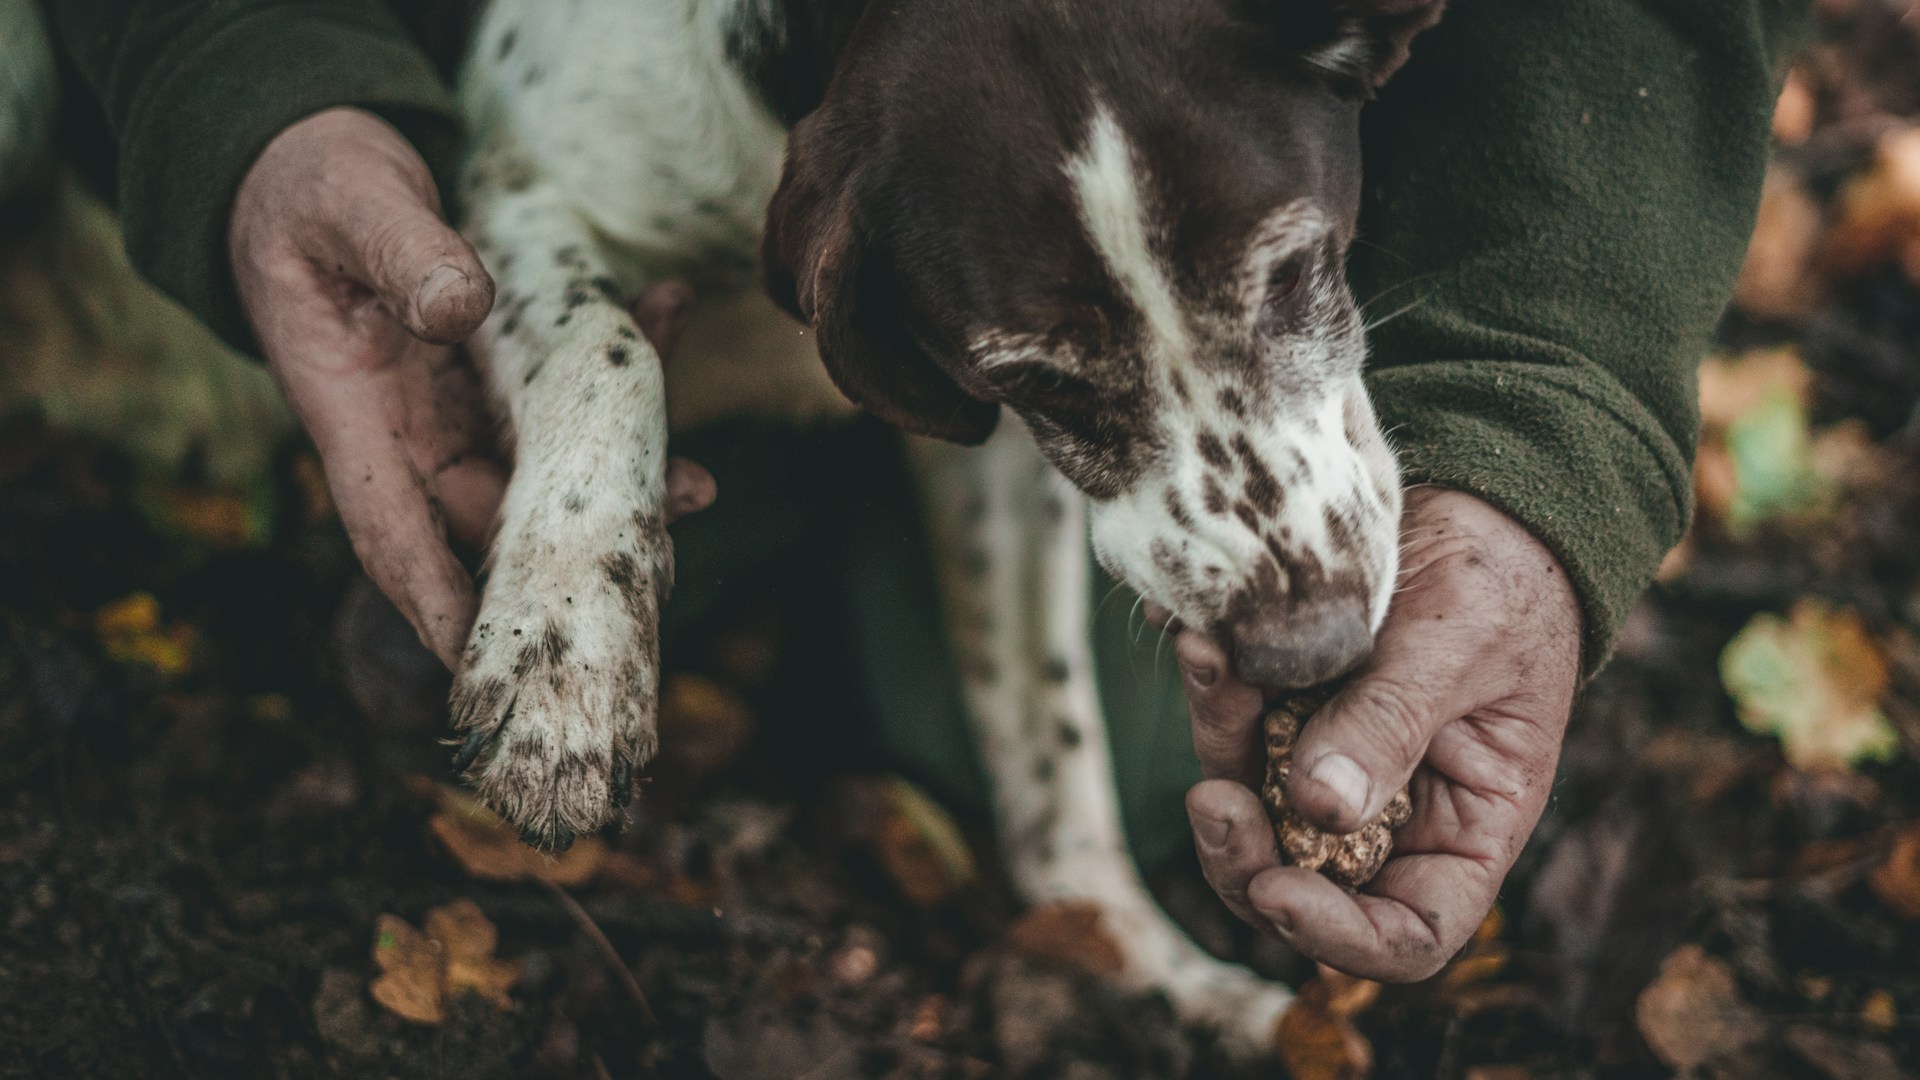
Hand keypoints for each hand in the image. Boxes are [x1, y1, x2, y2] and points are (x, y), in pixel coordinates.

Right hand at [231, 107, 712, 667]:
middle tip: (657, 560)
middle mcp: (410, 429)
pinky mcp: (496, 373)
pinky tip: (666, 312)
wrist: (313, 162)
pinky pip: (564, 389)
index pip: (393, 531)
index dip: (438, 601)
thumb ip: (399, 252)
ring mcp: (457, 406)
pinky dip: (617, 365)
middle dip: (570, 550)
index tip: (486, 661)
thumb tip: (459, 308)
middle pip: (492, 517)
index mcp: (352, 413)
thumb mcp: (348, 204)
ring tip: (694, 480)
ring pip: (544, 465)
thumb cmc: (310, 189)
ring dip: (619, 470)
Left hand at [1177, 488, 1580, 980]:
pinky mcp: (1285, 710)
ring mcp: (1329, 764)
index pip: (1406, 934)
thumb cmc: (1503, 581)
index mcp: (1465, 831)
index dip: (1339, 936)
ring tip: (1207, 658)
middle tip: (1209, 797)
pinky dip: (1213, 686)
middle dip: (1242, 854)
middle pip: (1300, 884)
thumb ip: (1391, 724)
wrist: (1478, 500)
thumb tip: (1318, 809)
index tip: (1277, 889)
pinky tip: (1198, 633)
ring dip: (1218, 743)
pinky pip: (1234, 722)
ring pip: (1249, 801)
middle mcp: (1391, 815)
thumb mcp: (1460, 646)